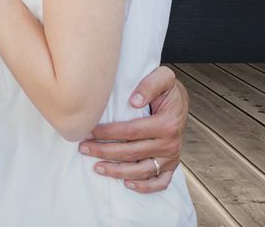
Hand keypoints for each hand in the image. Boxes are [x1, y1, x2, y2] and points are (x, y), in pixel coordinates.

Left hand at [78, 66, 187, 192]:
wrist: (180, 101)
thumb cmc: (166, 89)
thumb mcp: (162, 77)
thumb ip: (149, 84)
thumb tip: (133, 101)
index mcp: (167, 123)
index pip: (131, 131)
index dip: (108, 132)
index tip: (89, 130)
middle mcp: (170, 143)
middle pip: (132, 152)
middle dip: (104, 151)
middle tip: (84, 148)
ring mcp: (171, 157)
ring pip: (142, 170)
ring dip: (117, 171)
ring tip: (96, 167)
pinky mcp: (171, 165)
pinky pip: (160, 182)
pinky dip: (145, 187)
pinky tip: (126, 184)